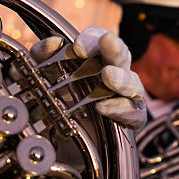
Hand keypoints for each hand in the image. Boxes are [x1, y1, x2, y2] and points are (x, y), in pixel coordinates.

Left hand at [30, 27, 147, 129]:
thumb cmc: (58, 102)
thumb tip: (50, 43)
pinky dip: (121, 109)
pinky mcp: (130, 120)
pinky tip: (103, 107)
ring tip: (108, 75)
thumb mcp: (43, 76)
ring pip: (133, 83)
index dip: (92, 38)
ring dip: (122, 78)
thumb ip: (43, 56)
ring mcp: (124, 97)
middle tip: (106, 41)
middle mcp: (113, 74)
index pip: (99, 40)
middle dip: (114, 48)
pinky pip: (134, 113)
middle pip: (121, 56)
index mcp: (95, 59)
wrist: (60, 140)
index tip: (78, 46)